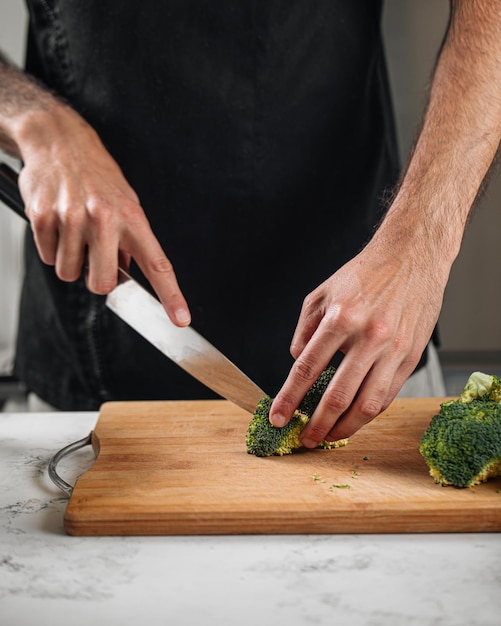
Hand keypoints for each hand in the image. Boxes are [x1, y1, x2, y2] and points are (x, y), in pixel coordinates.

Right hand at [17, 104, 190, 325]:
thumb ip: (130, 242)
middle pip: (102, 283)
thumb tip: (126, 275)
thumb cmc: (98, 177)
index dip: (171, 295)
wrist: (60, 142)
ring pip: (70, 274)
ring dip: (71, 261)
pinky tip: (58, 224)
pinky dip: (52, 248)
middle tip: (93, 257)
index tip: (180, 319)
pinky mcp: (43, 217)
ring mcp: (72, 217)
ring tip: (74, 231)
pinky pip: (48, 258)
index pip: (158, 264)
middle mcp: (105, 218)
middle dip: (96, 279)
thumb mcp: (126, 203)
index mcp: (133, 218)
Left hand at [269, 233, 445, 445]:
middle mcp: (368, 336)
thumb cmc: (364, 274)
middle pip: (337, 395)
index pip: (306, 369)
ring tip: (329, 438)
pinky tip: (354, 420)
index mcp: (339, 318)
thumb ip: (303, 329)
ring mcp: (392, 349)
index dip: (289, 398)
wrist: (412, 257)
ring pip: (366, 404)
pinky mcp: (411, 357)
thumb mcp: (321, 292)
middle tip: (305, 439)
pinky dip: (368, 414)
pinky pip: (388, 395)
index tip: (277, 417)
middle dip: (316, 424)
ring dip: (344, 428)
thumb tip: (295, 360)